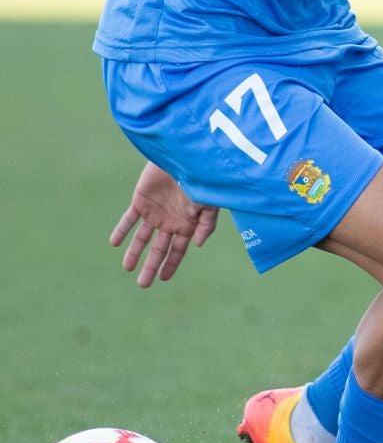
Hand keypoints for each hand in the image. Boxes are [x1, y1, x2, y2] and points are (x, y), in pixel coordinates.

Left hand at [110, 162, 218, 287]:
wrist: (183, 157)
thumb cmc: (201, 179)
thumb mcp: (209, 204)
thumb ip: (206, 225)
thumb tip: (197, 245)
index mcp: (187, 225)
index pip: (177, 250)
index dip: (170, 264)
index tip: (163, 279)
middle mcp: (170, 222)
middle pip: (158, 249)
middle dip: (151, 266)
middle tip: (143, 284)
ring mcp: (154, 212)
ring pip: (142, 238)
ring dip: (134, 252)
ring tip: (127, 267)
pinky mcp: (140, 201)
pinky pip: (129, 219)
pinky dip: (122, 230)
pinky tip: (114, 243)